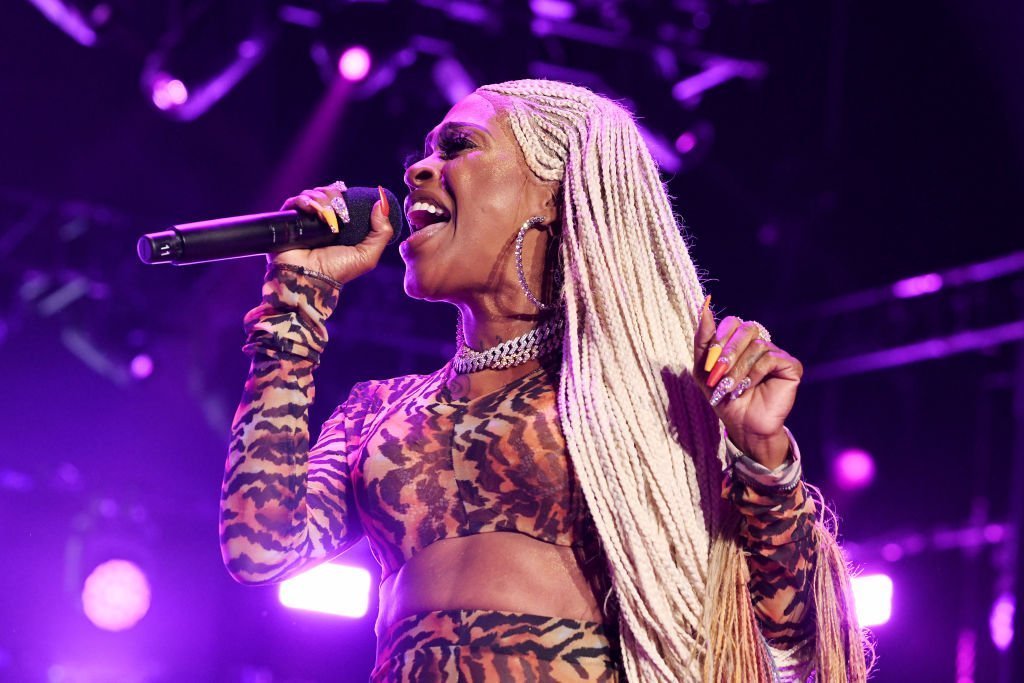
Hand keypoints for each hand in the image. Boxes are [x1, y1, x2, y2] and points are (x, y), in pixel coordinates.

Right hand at [271, 183, 393, 284]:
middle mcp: (321, 220)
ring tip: (325, 216)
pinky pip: (294, 202)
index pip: (342, 198)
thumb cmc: (338, 271)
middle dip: (333, 195)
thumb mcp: (367, 255)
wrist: (310, 279)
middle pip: (327, 192)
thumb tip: (381, 203)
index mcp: (340, 225)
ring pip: (311, 194)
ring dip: (321, 199)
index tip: (349, 197)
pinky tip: (312, 211)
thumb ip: (381, 232)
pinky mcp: (288, 221)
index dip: (345, 194)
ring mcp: (304, 219)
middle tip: (338, 211)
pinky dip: (304, 201)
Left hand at [693, 298, 802, 469]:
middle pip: (746, 328)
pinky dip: (755, 374)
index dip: (719, 339)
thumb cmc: (722, 396)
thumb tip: (704, 304)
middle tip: (719, 375)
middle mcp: (760, 343)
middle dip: (728, 353)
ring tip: (732, 388)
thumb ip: (703, 338)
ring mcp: (777, 353)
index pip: (731, 322)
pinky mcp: (791, 366)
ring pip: (757, 345)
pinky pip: (770, 358)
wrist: (741, 424)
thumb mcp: (703, 368)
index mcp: (740, 341)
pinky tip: (749, 387)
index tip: (710, 364)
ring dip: (739, 369)